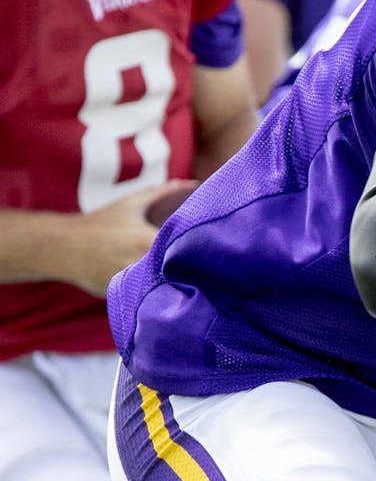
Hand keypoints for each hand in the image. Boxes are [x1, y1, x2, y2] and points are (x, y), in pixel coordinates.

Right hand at [61, 180, 194, 295]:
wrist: (62, 247)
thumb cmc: (101, 222)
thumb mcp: (131, 203)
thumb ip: (163, 192)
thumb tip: (192, 184)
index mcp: (147, 242)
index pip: (185, 250)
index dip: (199, 250)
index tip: (208, 249)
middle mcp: (139, 265)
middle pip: (176, 271)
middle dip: (187, 268)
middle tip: (200, 266)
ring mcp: (128, 284)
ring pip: (160, 286)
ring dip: (170, 281)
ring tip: (181, 276)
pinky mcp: (120, 296)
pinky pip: (142, 294)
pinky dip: (150, 290)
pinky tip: (156, 285)